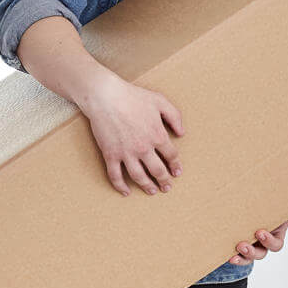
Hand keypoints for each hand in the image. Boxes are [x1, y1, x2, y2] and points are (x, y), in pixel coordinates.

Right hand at [79, 74, 183, 195]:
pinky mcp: (110, 154)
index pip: (171, 156)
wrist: (106, 96)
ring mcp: (126, 153)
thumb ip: (174, 116)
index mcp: (158, 135)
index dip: (175, 166)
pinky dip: (121, 186)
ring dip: (147, 186)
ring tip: (152, 191)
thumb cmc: (133, 96)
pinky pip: (115, 175)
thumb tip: (182, 133)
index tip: (177, 172)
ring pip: (139, 177)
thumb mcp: (160, 101)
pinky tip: (126, 191)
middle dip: (164, 180)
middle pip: (158, 170)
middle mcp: (144, 148)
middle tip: (167, 187)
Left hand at [228, 207, 287, 265]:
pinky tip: (228, 256)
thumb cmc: (268, 204)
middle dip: (252, 251)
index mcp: (275, 234)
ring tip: (234, 253)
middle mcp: (263, 243)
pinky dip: (234, 258)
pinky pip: (237, 256)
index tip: (260, 232)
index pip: (275, 244)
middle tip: (243, 245)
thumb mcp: (282, 204)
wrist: (250, 200)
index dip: (269, 241)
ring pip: (248, 258)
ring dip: (242, 257)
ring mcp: (250, 245)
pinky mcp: (237, 246)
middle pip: (261, 254)